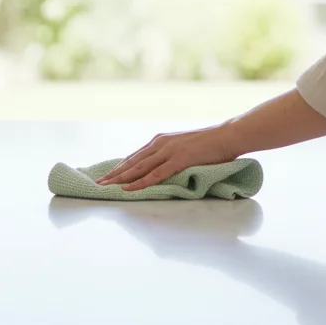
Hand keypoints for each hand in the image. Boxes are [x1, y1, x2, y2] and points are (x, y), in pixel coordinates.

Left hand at [96, 125, 240, 191]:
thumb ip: (171, 155)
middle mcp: (160, 143)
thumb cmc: (209, 144)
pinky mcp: (178, 160)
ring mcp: (168, 151)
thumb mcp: (184, 147)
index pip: (135, 156)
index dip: (119, 166)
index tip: (107, 174)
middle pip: (132, 161)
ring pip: (138, 168)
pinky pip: (155, 174)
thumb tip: (162, 167)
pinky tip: (129, 188)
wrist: (227, 136)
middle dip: (113, 173)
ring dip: (120, 178)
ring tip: (106, 186)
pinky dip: (140, 182)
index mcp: (160, 140)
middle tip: (98, 182)